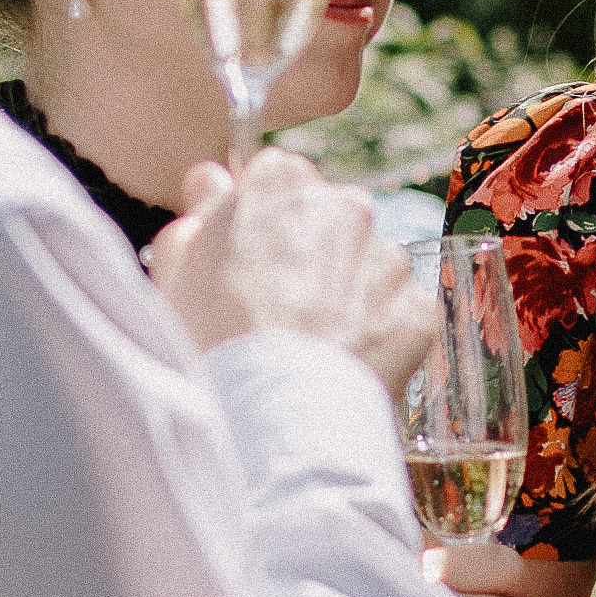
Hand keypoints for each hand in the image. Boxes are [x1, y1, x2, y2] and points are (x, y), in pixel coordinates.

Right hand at [148, 147, 439, 388]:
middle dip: (312, 253)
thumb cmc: (208, 340)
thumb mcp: (177, 269)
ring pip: (369, 266)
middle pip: (331, 218)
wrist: (265, 417)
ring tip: (311, 345)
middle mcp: (346, 206)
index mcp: (282, 181)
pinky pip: (398, 314)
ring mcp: (389, 259)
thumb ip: (200, 212)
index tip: (251, 260)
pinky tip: (343, 363)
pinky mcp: (418, 309)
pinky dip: (378, 336)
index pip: (279, 180)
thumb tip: (212, 179)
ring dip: (348, 295)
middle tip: (279, 310)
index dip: (264, 223)